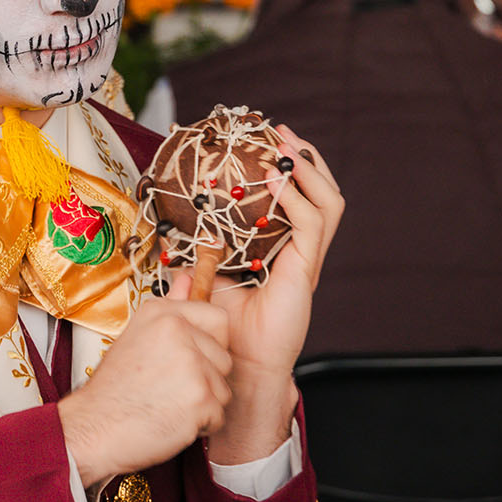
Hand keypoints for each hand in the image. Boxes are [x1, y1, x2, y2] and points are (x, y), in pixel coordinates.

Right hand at [58, 275, 231, 485]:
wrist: (93, 429)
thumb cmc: (114, 389)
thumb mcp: (137, 336)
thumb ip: (170, 307)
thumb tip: (188, 278)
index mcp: (163, 314)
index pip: (218, 318)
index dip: (208, 344)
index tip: (186, 360)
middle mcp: (178, 331)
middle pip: (224, 356)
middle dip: (207, 378)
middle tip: (170, 389)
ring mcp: (192, 364)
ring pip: (223, 388)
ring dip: (203, 404)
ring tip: (168, 405)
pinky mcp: (200, 398)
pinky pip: (219, 415)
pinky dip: (201, 426)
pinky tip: (171, 422)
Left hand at [204, 123, 343, 464]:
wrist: (239, 369)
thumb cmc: (225, 331)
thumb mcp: (206, 280)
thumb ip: (199, 254)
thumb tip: (173, 230)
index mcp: (283, 250)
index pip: (299, 199)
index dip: (289, 167)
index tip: (267, 138)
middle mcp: (301, 252)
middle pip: (322, 194)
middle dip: (305, 158)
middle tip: (280, 132)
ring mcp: (307, 261)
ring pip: (328, 205)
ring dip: (309, 172)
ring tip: (286, 149)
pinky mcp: (305, 272)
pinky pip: (312, 226)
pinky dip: (298, 199)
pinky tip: (279, 183)